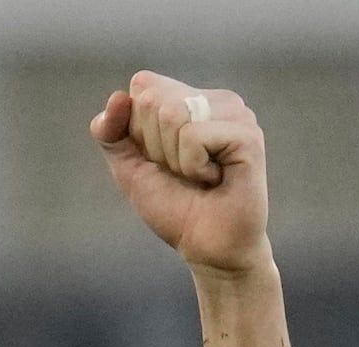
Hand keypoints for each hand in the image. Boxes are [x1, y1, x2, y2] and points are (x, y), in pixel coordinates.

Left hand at [94, 72, 271, 273]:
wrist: (208, 249)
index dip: (139, 130)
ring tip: (200, 177)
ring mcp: (235, 113)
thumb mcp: (130, 167)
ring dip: (174, 160)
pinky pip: (193, 136)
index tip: (163, 160)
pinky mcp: (247, 135)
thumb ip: (111, 132)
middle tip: (184, 173)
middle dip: (156, 147)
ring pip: (172, 114)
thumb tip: (117, 97)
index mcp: (190, 97)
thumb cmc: (175, 208)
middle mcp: (215, 98)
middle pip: (153, 99)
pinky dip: (193, 167)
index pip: (143, 84)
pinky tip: (215, 180)